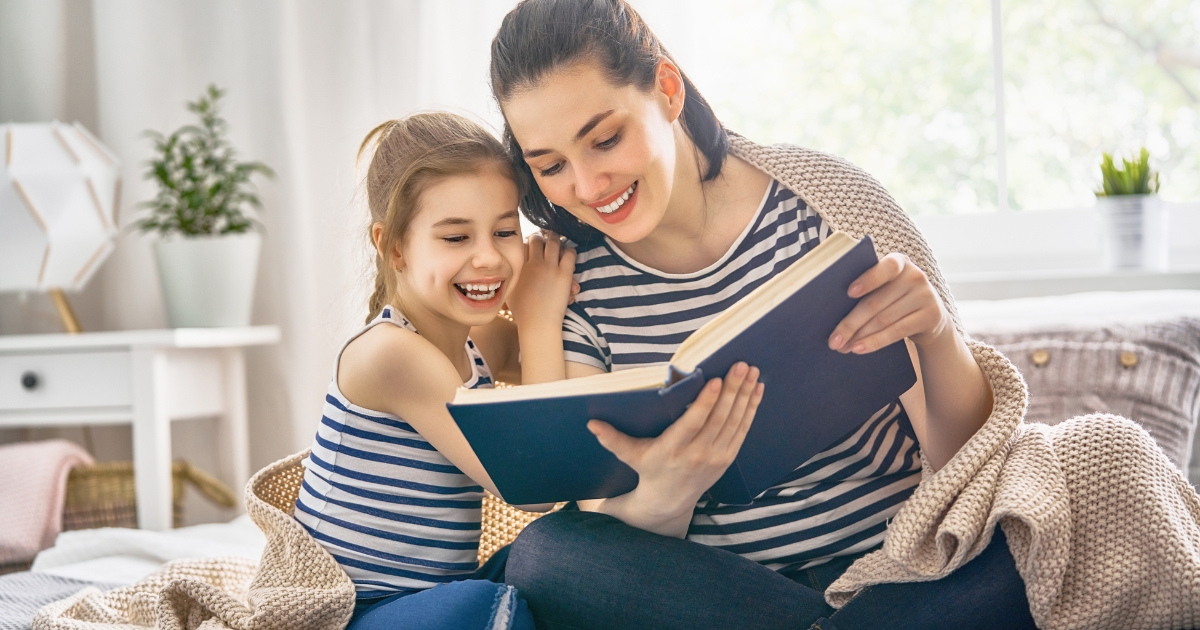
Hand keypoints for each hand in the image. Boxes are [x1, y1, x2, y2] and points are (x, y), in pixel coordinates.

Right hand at [507, 230, 576, 331]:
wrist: (537, 323)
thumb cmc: (522, 311)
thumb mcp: (509, 291)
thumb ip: (510, 276)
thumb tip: (509, 269)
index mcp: (519, 266)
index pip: (522, 243)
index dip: (528, 241)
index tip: (531, 242)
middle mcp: (534, 263)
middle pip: (538, 239)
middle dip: (542, 237)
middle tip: (546, 238)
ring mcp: (550, 267)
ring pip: (555, 242)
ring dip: (556, 240)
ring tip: (558, 242)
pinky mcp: (564, 274)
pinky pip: (570, 253)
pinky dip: (569, 250)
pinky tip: (568, 254)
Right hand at [588, 363, 763, 519]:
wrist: (670, 500)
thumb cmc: (648, 469)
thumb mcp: (630, 455)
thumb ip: (612, 439)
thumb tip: (591, 424)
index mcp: (673, 449)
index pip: (693, 423)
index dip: (706, 402)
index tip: (715, 380)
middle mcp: (698, 454)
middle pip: (719, 418)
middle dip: (732, 390)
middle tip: (741, 365)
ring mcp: (716, 457)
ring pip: (734, 422)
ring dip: (745, 395)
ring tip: (752, 371)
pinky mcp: (728, 458)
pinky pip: (742, 430)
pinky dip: (751, 409)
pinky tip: (757, 390)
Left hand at [827, 252, 953, 353]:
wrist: (931, 317)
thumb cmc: (896, 299)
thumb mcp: (886, 288)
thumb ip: (868, 290)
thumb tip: (832, 311)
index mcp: (899, 262)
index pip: (885, 267)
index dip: (868, 280)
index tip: (849, 292)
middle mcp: (914, 275)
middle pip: (875, 302)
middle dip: (851, 324)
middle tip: (833, 340)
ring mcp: (925, 295)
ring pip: (883, 319)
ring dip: (859, 336)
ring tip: (842, 347)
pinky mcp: (931, 316)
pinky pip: (896, 331)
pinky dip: (875, 342)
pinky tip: (859, 348)